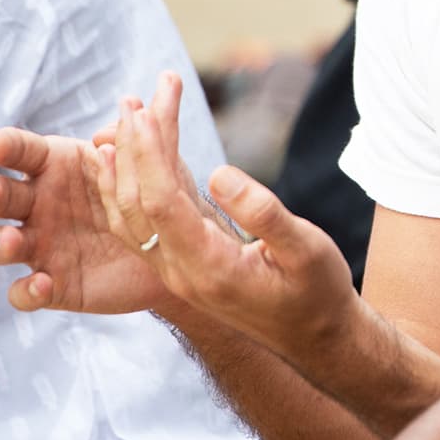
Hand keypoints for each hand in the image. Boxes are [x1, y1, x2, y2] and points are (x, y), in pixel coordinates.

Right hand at [0, 108, 175, 315]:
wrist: (174, 248)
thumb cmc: (152, 192)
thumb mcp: (158, 158)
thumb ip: (154, 125)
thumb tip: (136, 105)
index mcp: (54, 167)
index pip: (21, 151)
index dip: (6, 146)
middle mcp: (37, 205)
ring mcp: (41, 245)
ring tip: (13, 241)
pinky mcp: (54, 284)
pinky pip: (25, 292)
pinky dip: (26, 290)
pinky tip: (42, 284)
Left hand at [99, 71, 358, 362]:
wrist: (315, 337)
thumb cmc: (318, 291)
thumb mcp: (307, 249)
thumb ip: (265, 213)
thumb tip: (219, 172)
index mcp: (209, 268)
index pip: (163, 204)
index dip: (149, 157)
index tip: (143, 113)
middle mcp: (181, 273)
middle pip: (137, 205)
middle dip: (130, 151)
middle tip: (129, 102)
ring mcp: (176, 273)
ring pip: (130, 216)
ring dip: (122, 167)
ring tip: (121, 120)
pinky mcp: (180, 267)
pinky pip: (139, 225)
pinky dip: (126, 189)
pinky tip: (122, 164)